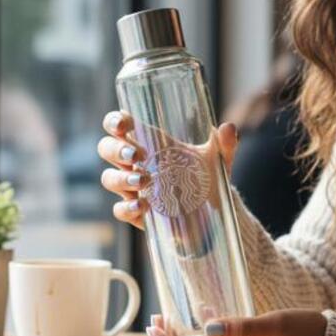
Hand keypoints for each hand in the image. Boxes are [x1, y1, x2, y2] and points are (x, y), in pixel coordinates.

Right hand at [97, 110, 239, 230]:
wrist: (211, 214)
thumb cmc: (204, 178)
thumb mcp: (216, 160)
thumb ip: (224, 144)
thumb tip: (228, 128)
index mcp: (148, 143)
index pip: (119, 126)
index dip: (114, 121)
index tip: (124, 124)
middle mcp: (134, 164)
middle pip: (106, 149)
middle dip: (115, 149)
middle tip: (135, 154)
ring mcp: (132, 189)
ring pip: (109, 179)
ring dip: (121, 178)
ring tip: (142, 180)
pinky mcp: (137, 213)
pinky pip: (120, 210)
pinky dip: (127, 208)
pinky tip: (142, 206)